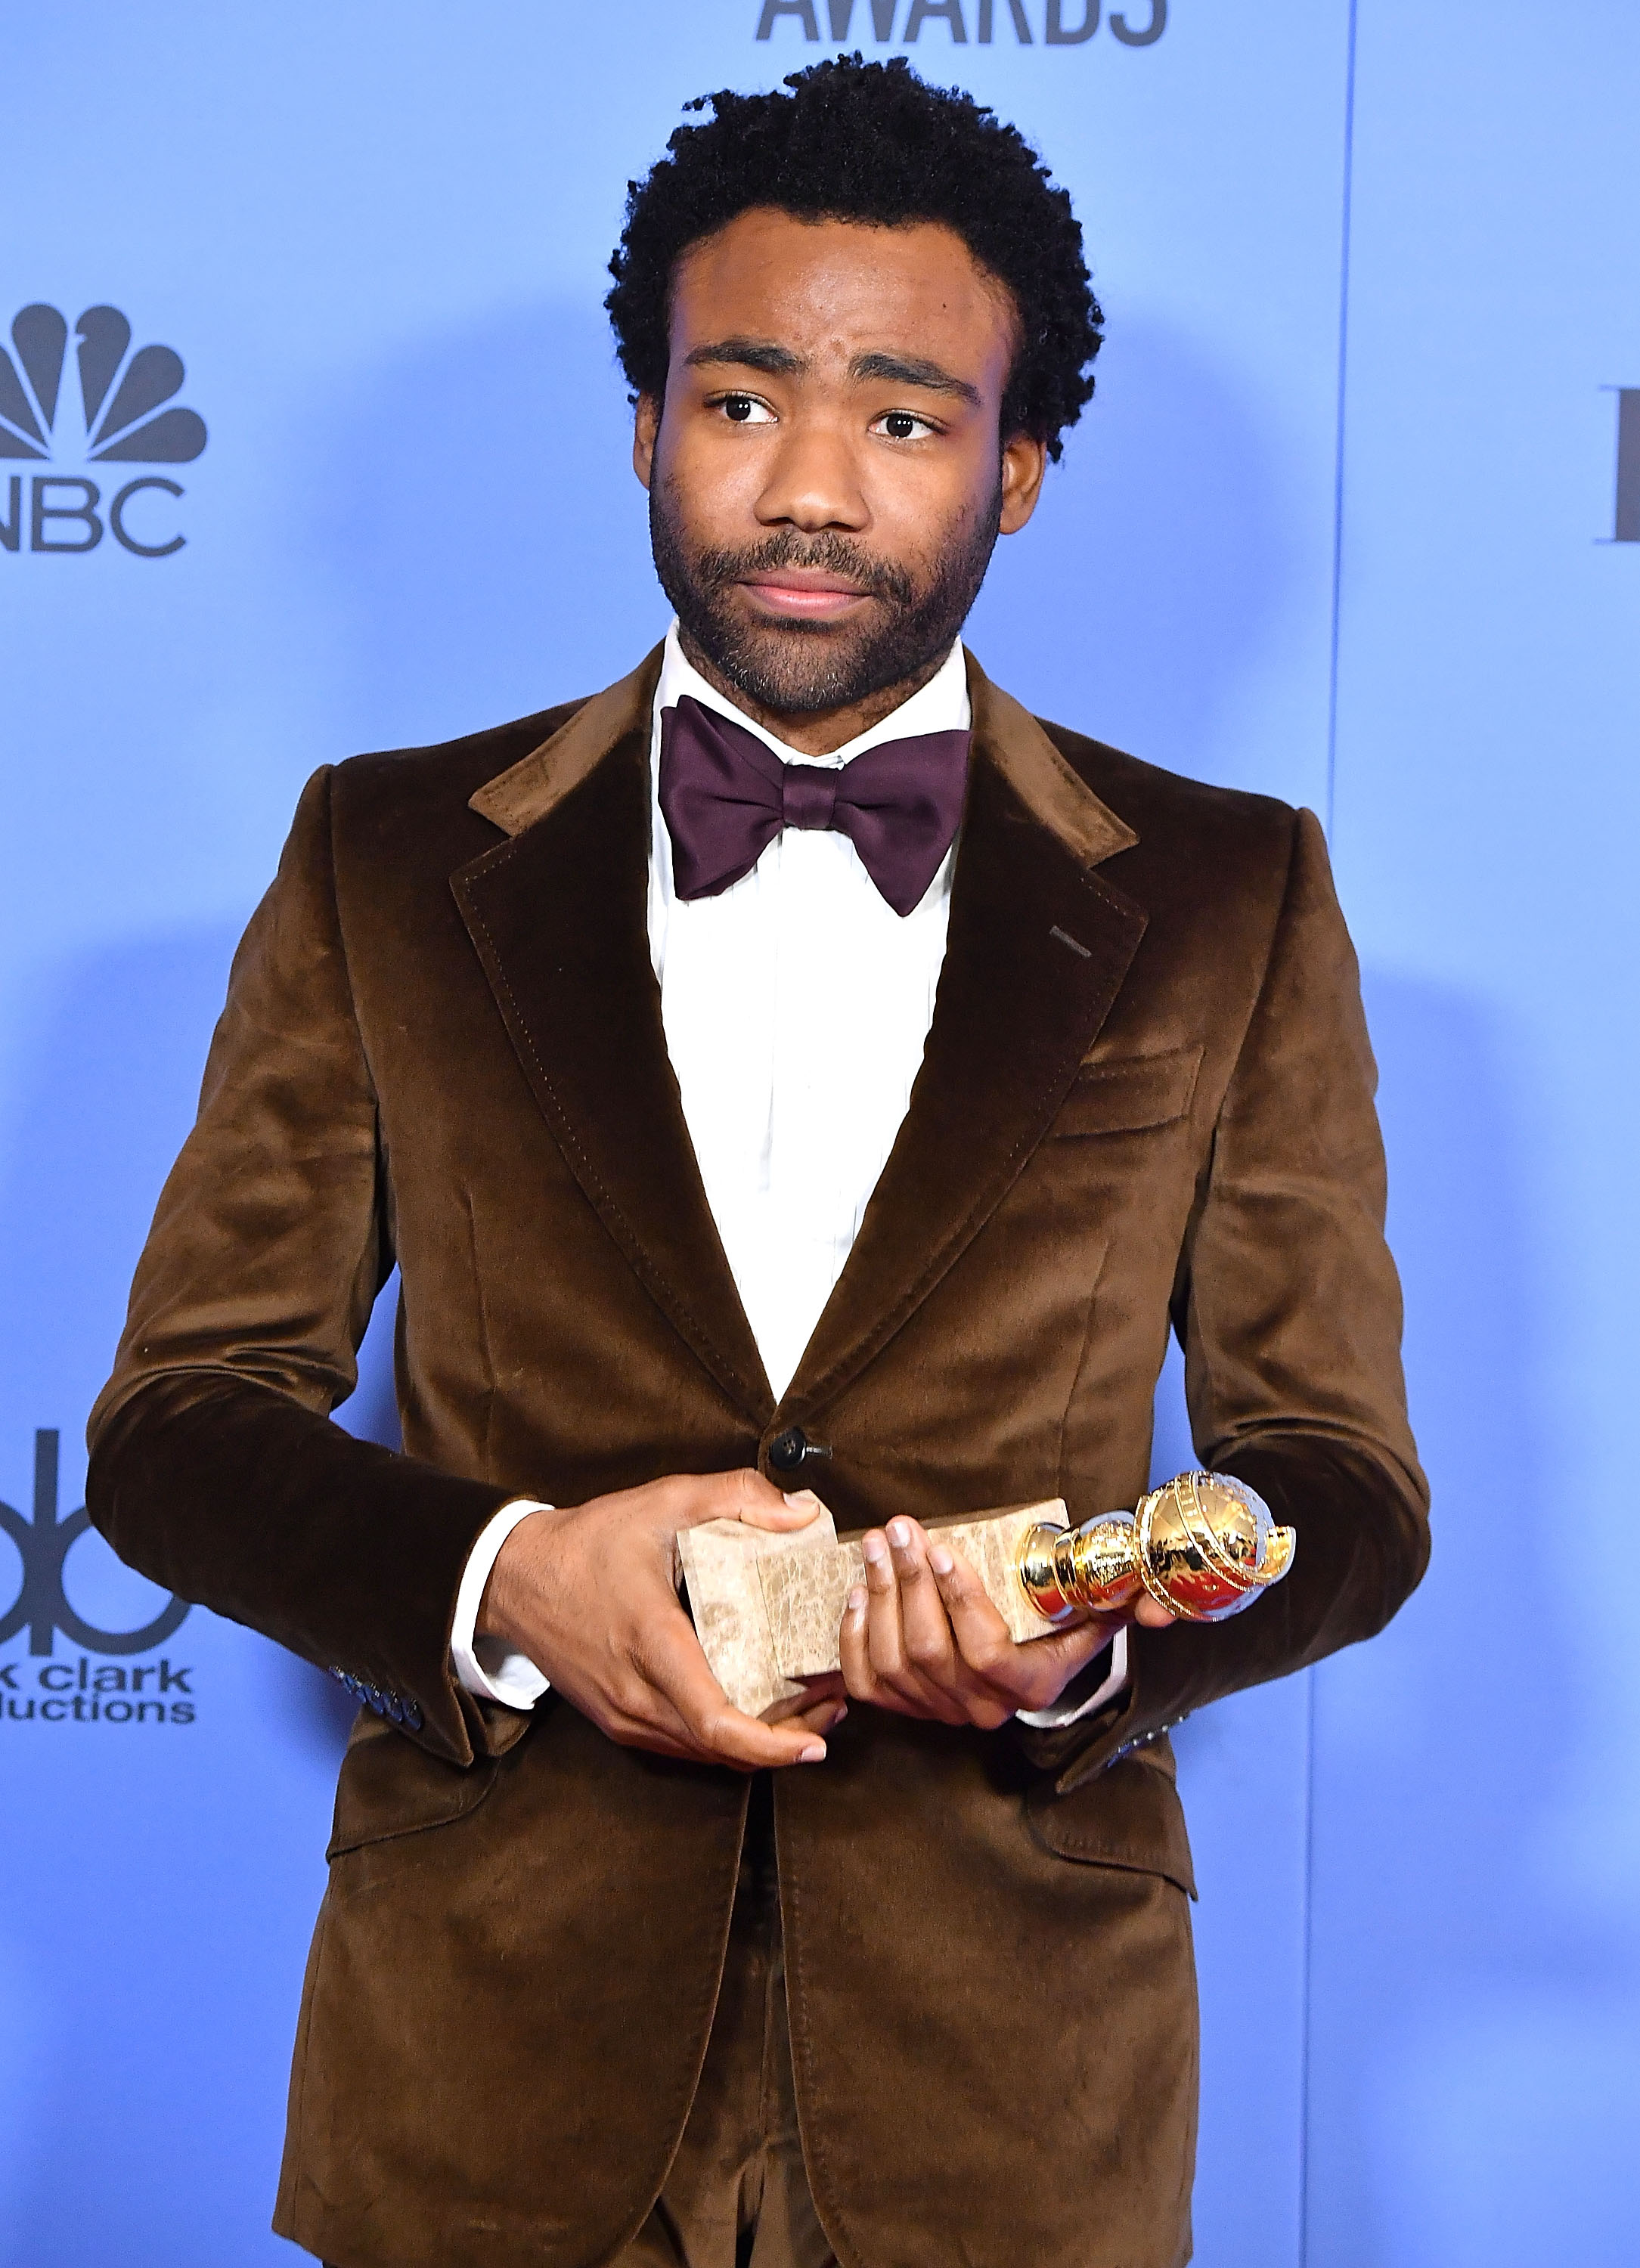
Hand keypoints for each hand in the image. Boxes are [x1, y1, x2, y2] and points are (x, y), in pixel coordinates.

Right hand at [478, 1470, 847, 1769]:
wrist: (513, 1578)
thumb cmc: (588, 1541)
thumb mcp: (663, 1500)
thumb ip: (736, 1496)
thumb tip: (802, 1513)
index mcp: (653, 1642)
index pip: (716, 1722)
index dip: (772, 1745)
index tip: (815, 1744)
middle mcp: (636, 1694)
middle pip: (721, 1749)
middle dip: (785, 1741)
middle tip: (835, 1708)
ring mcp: (623, 1715)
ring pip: (701, 1754)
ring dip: (757, 1744)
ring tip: (809, 1711)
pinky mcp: (616, 1720)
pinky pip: (679, 1745)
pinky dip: (723, 1739)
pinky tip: (755, 1713)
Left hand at [839, 1515, 1177, 1728]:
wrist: (1026, 1665)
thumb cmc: (1056, 1623)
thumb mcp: (1095, 1610)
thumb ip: (1121, 1600)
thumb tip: (1157, 1606)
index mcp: (1029, 1686)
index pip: (988, 1652)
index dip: (960, 1602)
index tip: (943, 1549)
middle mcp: (982, 1708)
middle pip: (932, 1651)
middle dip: (909, 1584)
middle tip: (899, 1530)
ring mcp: (939, 1713)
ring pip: (894, 1662)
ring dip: (879, 1598)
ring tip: (875, 1548)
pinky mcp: (904, 1709)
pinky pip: (867, 1684)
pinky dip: (853, 1637)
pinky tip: (855, 1592)